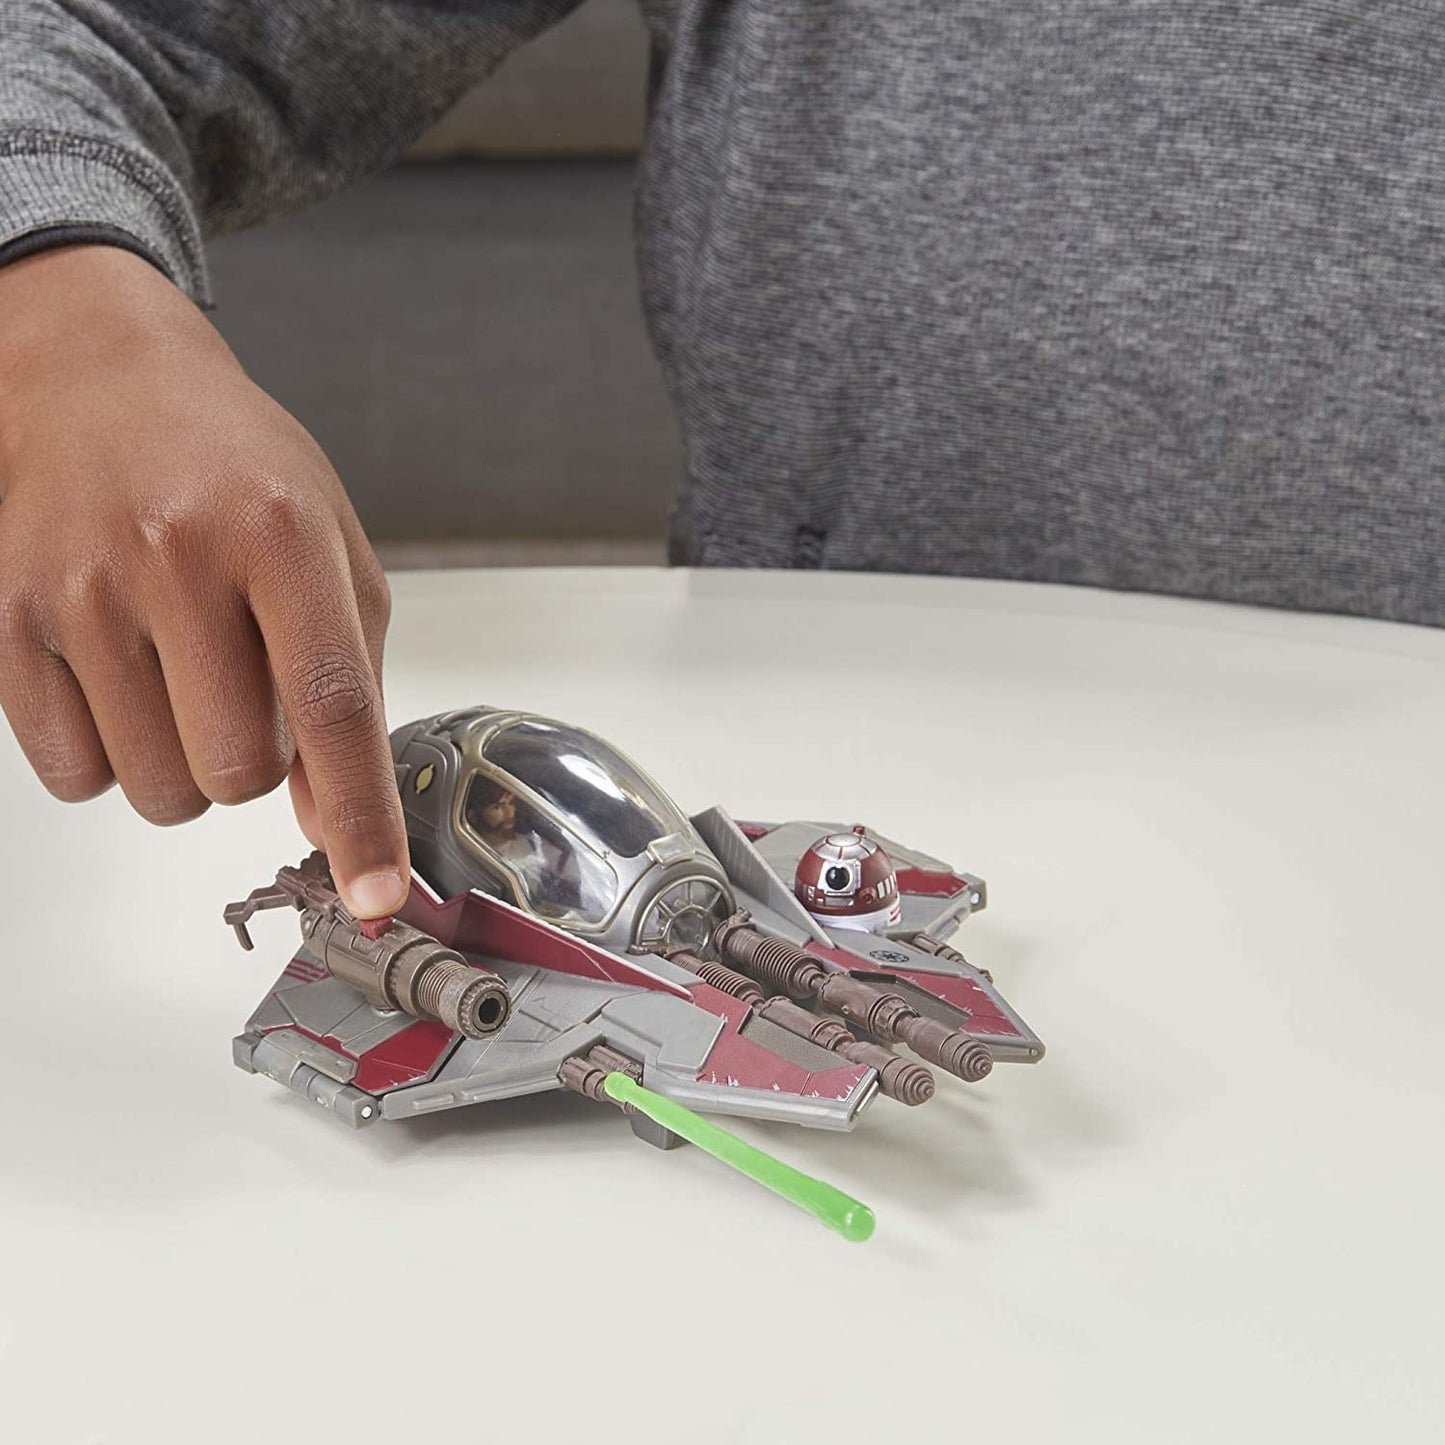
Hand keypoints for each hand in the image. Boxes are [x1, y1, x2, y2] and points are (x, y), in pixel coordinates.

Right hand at [0, 245, 408, 916]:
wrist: (101, 385)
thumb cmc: (237, 473)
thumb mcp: (331, 552)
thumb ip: (349, 684)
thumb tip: (332, 816)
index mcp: (280, 535)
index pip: (331, 706)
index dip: (361, 815)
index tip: (377, 892)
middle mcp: (175, 556)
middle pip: (234, 770)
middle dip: (257, 765)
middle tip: (245, 693)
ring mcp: (79, 590)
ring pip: (155, 790)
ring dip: (187, 768)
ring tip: (184, 680)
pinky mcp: (7, 621)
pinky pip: (72, 776)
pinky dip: (113, 759)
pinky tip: (124, 683)